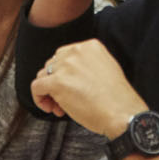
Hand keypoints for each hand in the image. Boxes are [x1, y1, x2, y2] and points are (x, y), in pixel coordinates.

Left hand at [29, 39, 148, 136]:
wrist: (121, 113)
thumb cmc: (116, 99)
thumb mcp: (106, 68)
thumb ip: (87, 65)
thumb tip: (67, 75)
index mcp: (91, 46)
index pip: (65, 55)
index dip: (64, 74)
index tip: (69, 87)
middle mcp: (76, 51)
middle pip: (52, 65)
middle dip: (55, 83)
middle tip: (62, 100)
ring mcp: (66, 66)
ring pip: (43, 75)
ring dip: (48, 92)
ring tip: (58, 107)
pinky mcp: (57, 82)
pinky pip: (36, 87)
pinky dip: (39, 98)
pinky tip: (50, 108)